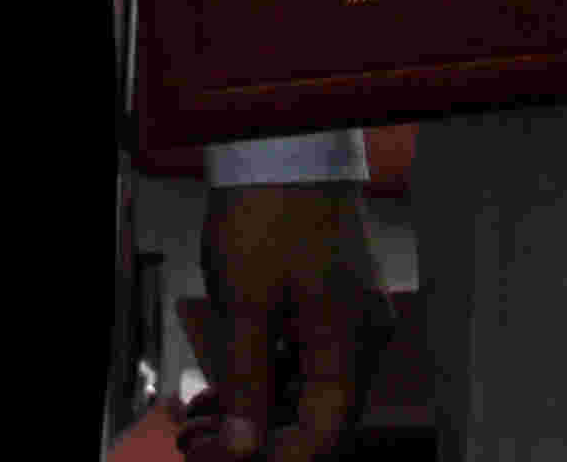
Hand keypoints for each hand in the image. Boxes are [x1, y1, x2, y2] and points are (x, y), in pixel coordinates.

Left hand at [196, 181, 389, 459]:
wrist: (283, 137)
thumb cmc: (269, 208)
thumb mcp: (245, 300)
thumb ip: (247, 380)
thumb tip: (244, 448)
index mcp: (350, 339)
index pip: (324, 432)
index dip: (276, 458)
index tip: (226, 459)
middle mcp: (363, 333)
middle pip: (318, 412)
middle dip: (259, 433)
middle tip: (203, 440)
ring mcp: (352, 312)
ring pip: (309, 383)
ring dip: (258, 404)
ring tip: (203, 414)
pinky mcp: (336, 295)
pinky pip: (307, 351)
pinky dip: (270, 369)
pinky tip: (227, 377)